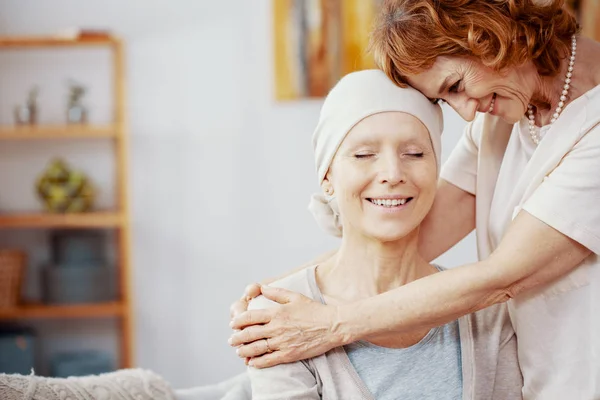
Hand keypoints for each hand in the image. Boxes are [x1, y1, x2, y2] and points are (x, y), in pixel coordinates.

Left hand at [229, 285, 344, 367]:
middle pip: (250, 334)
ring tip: (238, 351)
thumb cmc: (314, 310)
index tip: (233, 324)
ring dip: (244, 351)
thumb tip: (262, 287)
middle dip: (237, 338)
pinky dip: (257, 362)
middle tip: (231, 340)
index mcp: (277, 313)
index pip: (250, 317)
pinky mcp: (289, 354)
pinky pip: (269, 360)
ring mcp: (282, 342)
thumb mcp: (295, 297)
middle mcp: (277, 328)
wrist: (332, 326)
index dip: (238, 321)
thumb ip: (276, 293)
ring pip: (256, 348)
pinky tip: (252, 363)